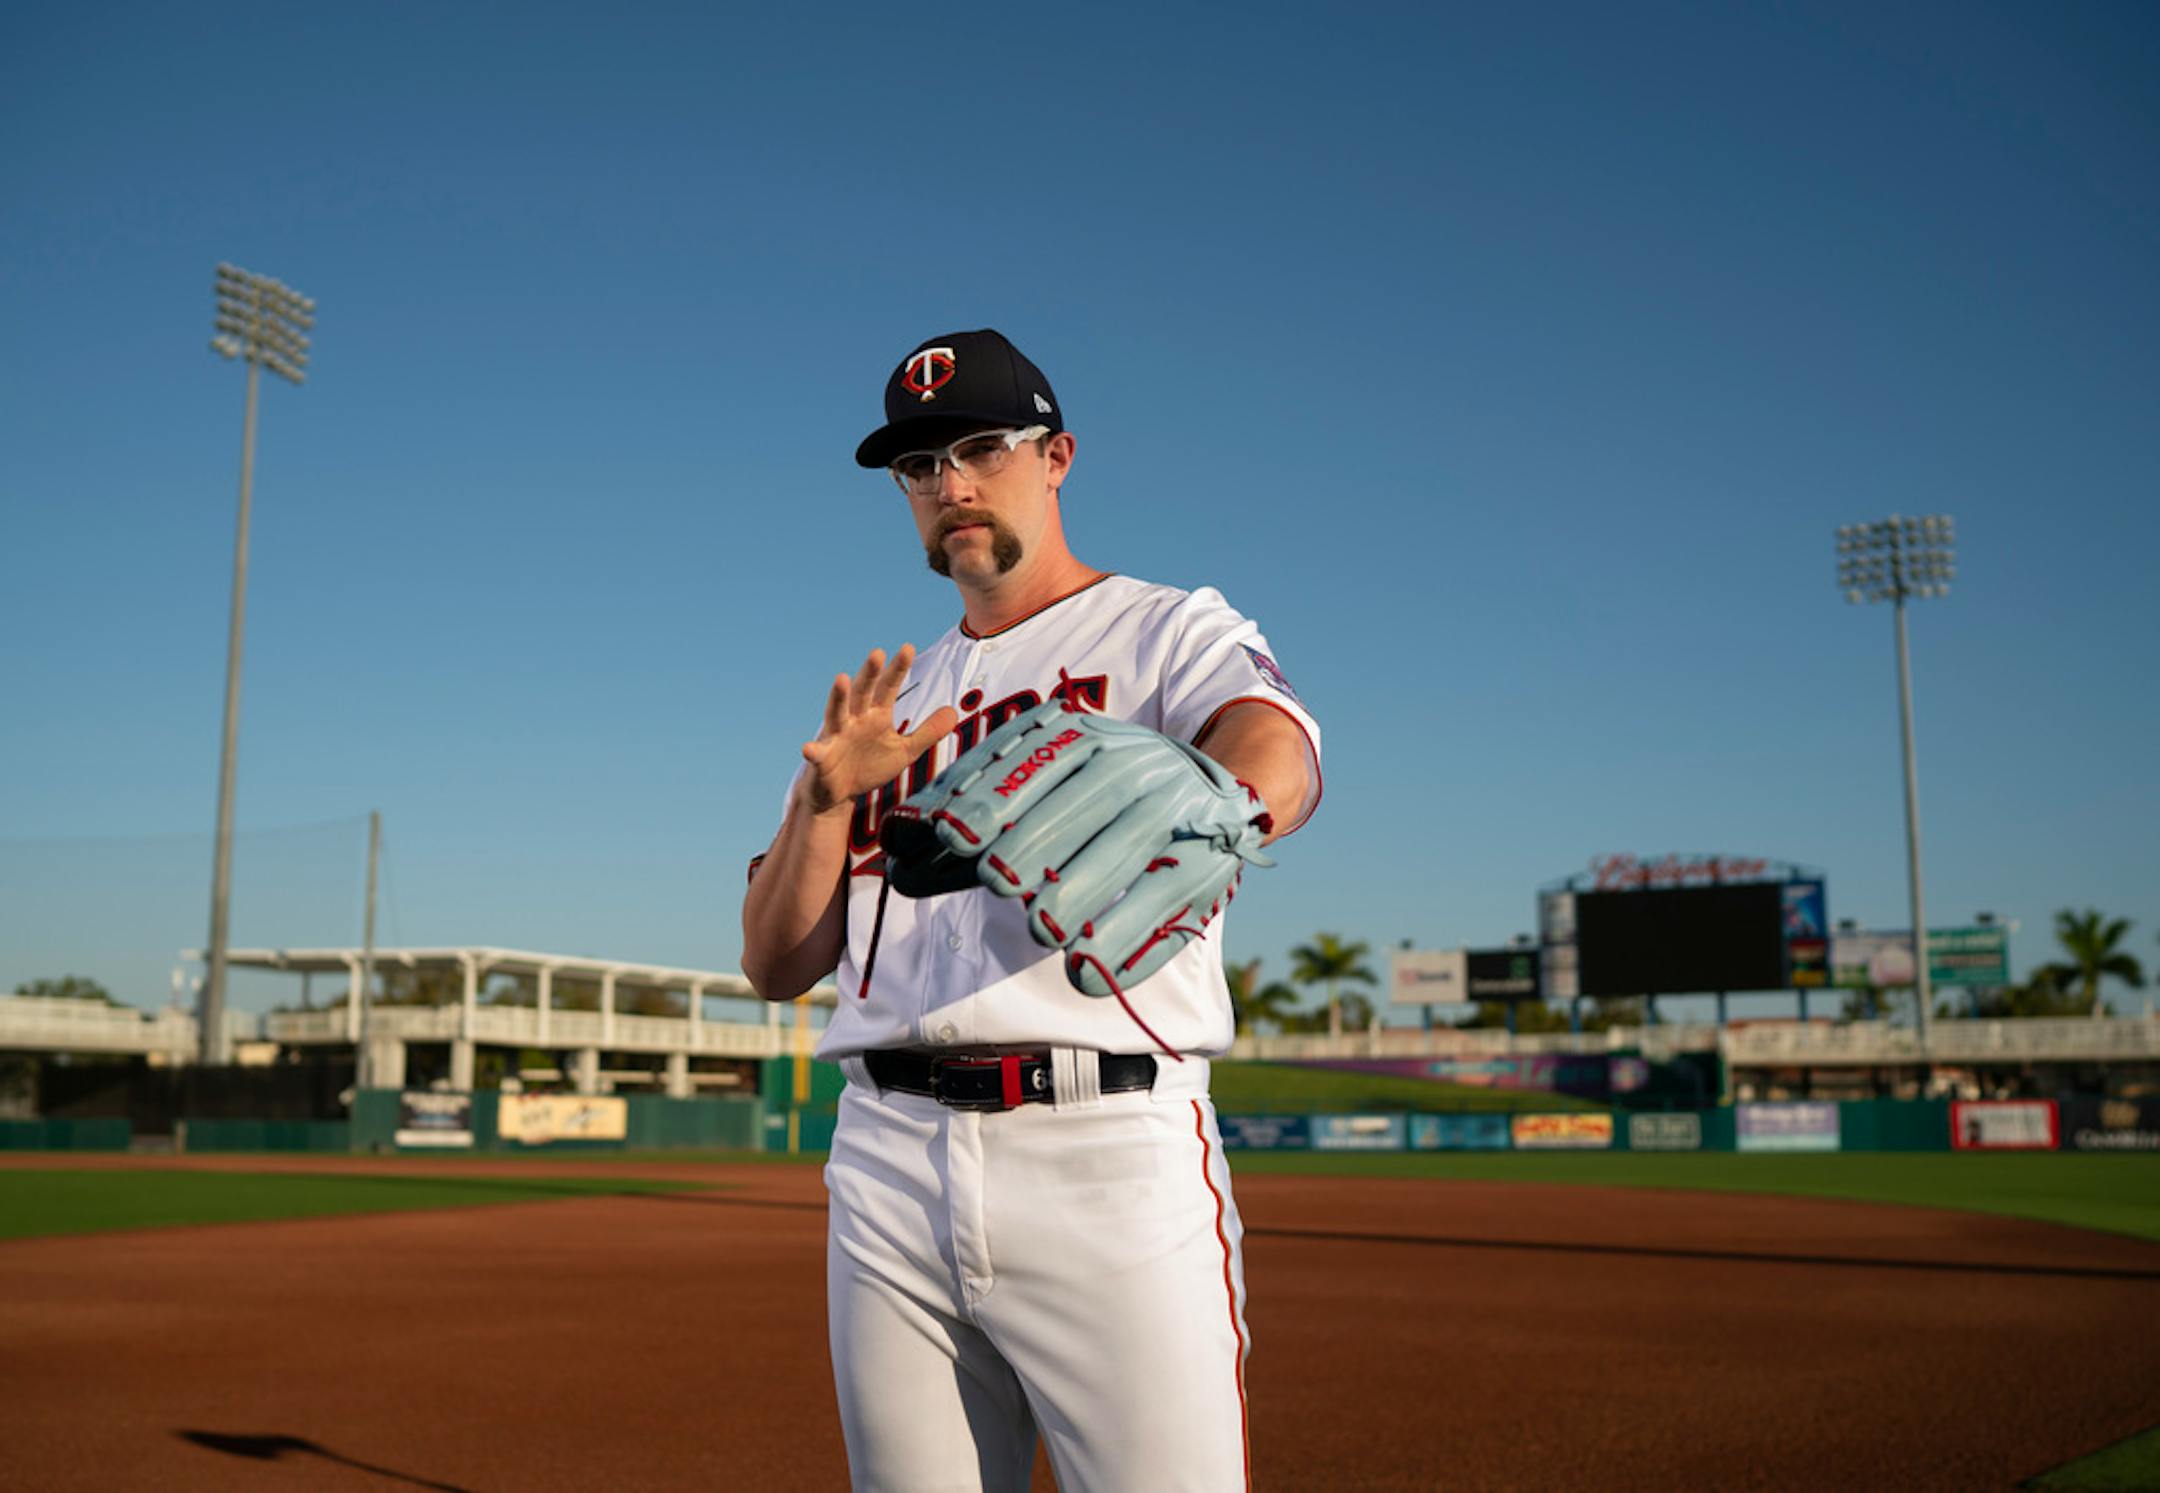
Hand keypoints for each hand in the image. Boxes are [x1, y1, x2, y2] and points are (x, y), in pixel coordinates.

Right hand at [798, 645, 957, 817]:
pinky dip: (812, 751)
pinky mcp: (822, 758)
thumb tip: (953, 711)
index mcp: (875, 716)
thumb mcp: (905, 751)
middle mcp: (854, 720)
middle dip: (870, 674)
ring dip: (838, 697)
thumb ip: (928, 732)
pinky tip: (808, 748)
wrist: (839, 794)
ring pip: (836, 713)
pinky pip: (816, 753)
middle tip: (878, 653)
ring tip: (842, 678)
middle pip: (862, 692)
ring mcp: (836, 737)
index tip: (908, 648)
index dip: (897, 669)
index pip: (888, 688)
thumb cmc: (869, 765)